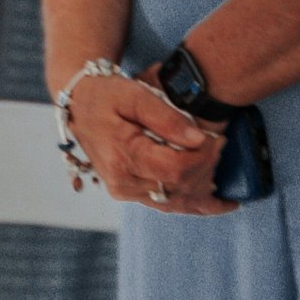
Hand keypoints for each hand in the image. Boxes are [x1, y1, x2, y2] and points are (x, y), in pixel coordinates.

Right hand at [64, 68, 227, 213]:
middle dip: (207, 168)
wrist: (79, 104)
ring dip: (204, 188)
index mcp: (122, 156)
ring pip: (177, 202)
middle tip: (219, 143)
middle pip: (179, 188)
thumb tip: (199, 138)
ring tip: (218, 164)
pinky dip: (195, 203)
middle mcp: (122, 182)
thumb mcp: (134, 95)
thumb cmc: (106, 95)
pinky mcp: (129, 193)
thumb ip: (167, 117)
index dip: (204, 157)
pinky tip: (218, 201)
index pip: (176, 169)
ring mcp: (125, 191)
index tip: (217, 138)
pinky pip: (167, 204)